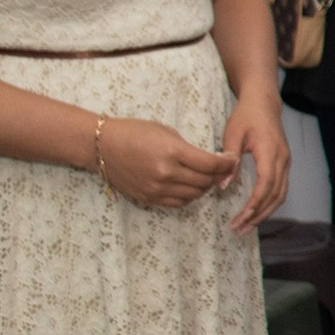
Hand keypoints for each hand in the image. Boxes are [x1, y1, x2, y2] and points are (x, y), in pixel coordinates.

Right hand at [96, 116, 238, 208]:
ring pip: (195, 195)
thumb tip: (211, 160)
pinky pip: (179, 202)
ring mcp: (157, 188)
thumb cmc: (135, 132)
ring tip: (207, 177)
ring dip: (205, 187)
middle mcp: (166, 173)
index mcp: (173, 152)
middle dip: (219, 175)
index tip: (233, 159)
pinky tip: (191, 186)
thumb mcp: (167, 132)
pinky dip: (190, 196)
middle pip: (205, 181)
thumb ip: (189, 149)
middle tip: (223, 168)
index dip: (227, 163)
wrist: (101, 145)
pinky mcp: (149, 198)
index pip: (211, 164)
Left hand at [219, 89, 289, 231]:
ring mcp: (286, 163)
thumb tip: (222, 186)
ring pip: (280, 195)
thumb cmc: (247, 115)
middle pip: (276, 196)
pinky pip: (280, 189)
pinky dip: (269, 204)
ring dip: (265, 213)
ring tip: (247, 226)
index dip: (254, 204)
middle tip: (240, 229)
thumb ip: (228, 161)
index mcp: (270, 152)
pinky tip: (256, 212)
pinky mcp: (283, 165)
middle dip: (258, 215)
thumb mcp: (232, 134)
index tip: (240, 218)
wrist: (264, 102)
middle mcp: (283, 160)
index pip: (266, 185)